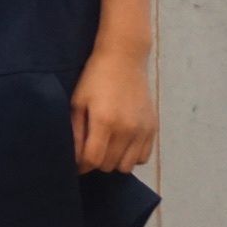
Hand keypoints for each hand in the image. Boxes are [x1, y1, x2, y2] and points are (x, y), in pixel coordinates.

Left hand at [72, 47, 156, 172]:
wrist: (124, 60)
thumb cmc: (94, 79)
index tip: (75, 164)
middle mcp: (127, 129)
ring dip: (113, 162)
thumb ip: (76, 132)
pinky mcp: (153, 128)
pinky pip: (142, 157)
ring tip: (105, 148)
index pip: (93, 160)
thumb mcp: (78, 102)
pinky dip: (130, 157)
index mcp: (105, 121)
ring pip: (127, 166)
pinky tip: (121, 145)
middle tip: (88, 152)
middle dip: (95, 163)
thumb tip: (73, 158)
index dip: (81, 167)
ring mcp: (143, 130)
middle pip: (109, 165)